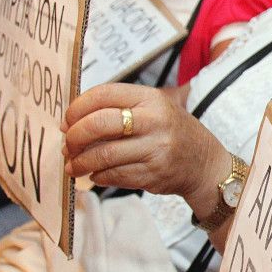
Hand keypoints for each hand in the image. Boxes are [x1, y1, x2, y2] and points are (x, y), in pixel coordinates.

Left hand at [62, 82, 228, 197]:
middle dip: (75, 137)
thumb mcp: (154, 108)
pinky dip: (98, 176)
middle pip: (98, 124)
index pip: (103, 94)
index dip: (77, 108)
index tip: (67, 121)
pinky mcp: (153, 174)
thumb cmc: (171, 132)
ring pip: (103, 155)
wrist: (204, 163)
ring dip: (81, 162)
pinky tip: (96, 174)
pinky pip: (114, 176)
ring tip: (74, 165)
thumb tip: (72, 122)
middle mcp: (155, 121)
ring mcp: (156, 149)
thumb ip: (119, 108)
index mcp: (151, 98)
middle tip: (67, 146)